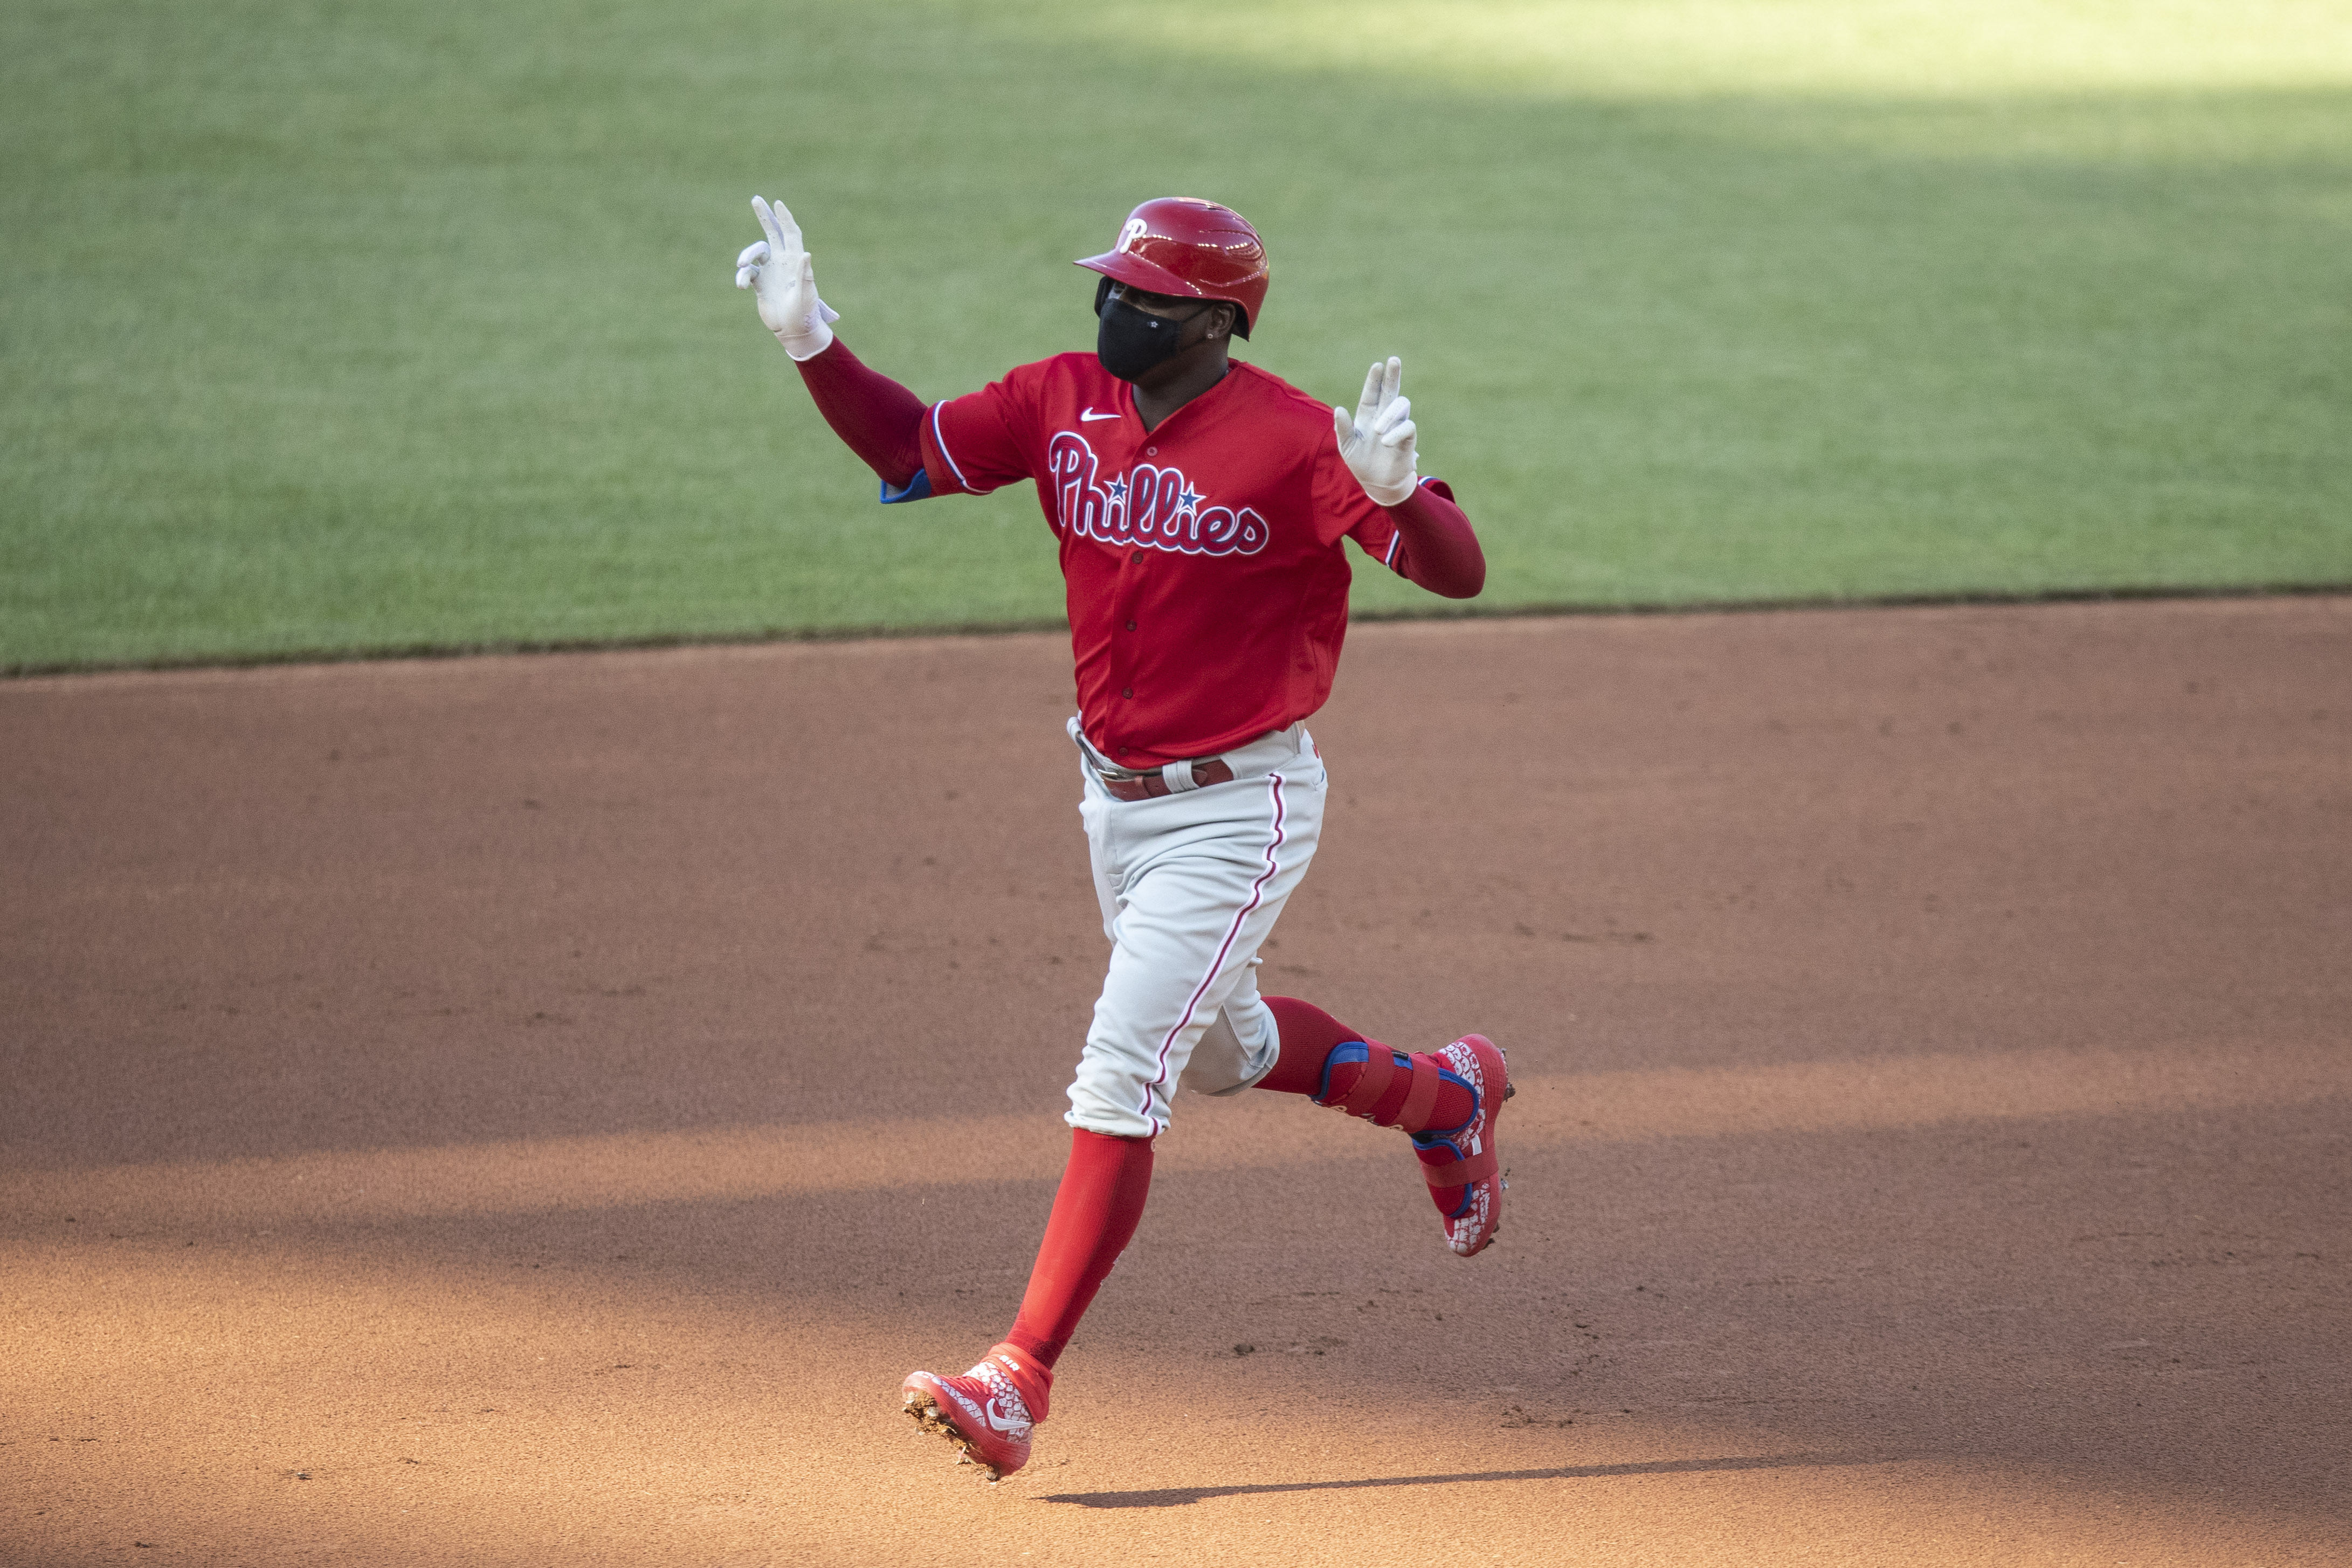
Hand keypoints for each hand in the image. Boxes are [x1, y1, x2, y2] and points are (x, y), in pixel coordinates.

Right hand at [735, 195, 839, 359]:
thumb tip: (806, 253)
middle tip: (756, 199)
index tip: (777, 203)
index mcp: (796, 261)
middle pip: (772, 233)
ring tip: (741, 264)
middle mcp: (783, 262)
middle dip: (765, 216)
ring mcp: (770, 272)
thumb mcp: (807, 295)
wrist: (793, 331)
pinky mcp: (760, 283)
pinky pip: (747, 272)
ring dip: (747, 255)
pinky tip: (742, 285)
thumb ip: (804, 275)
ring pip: (755, 252)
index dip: (784, 218)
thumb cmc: (805, 314)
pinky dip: (742, 276)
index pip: (790, 234)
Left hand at [1332, 356, 1417, 506]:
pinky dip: (1396, 432)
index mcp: (1368, 415)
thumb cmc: (1361, 461)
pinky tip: (1386, 442)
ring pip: (1401, 405)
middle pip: (1391, 391)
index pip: (1372, 393)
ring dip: (1389, 414)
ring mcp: (1397, 425)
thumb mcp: (1346, 446)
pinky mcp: (1408, 438)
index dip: (1374, 380)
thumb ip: (1343, 428)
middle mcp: (1384, 416)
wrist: (1377, 483)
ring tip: (1377, 430)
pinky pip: (1408, 427)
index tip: (1377, 365)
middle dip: (1392, 375)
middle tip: (1394, 360)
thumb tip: (1338, 408)